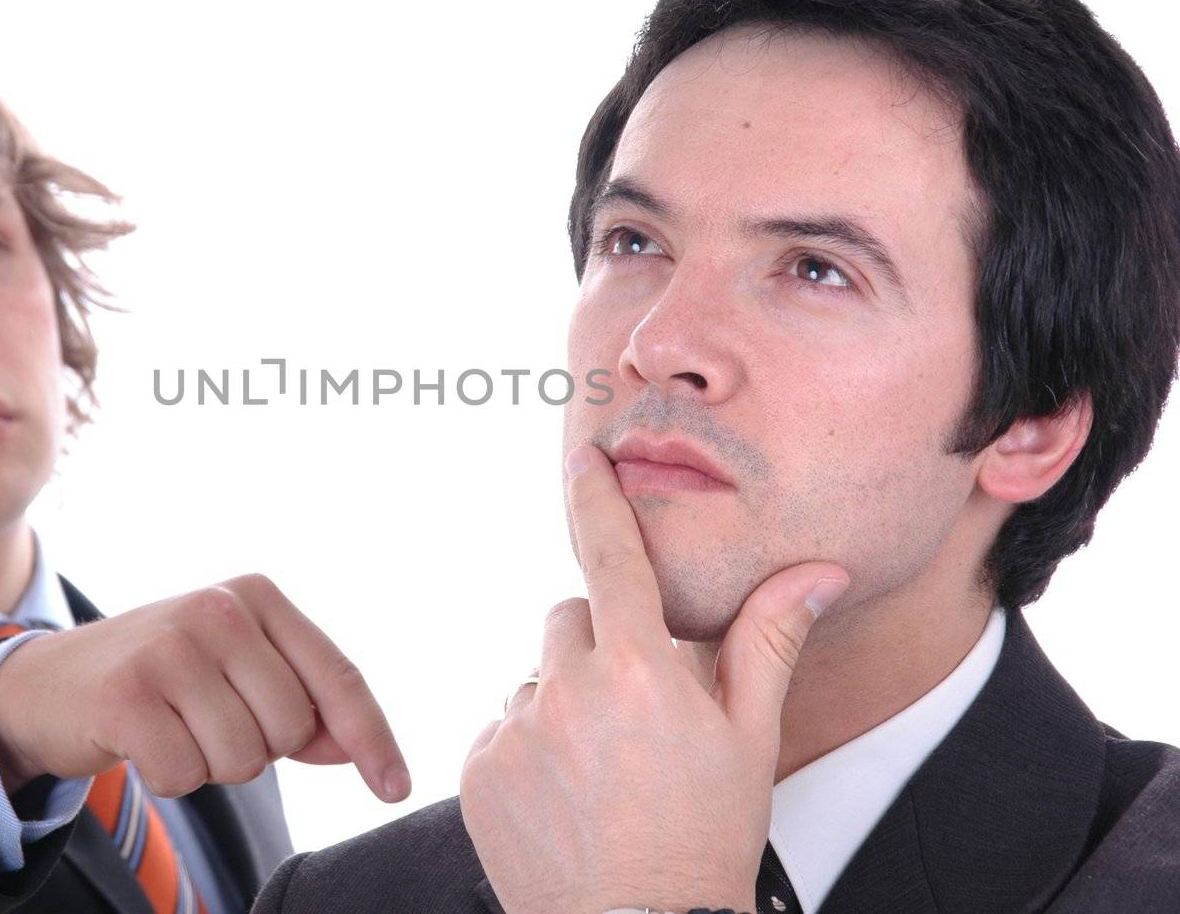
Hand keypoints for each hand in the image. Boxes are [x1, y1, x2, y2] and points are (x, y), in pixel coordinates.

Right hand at [0, 573, 409, 801]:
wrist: (48, 682)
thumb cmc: (162, 678)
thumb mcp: (237, 672)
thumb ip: (303, 704)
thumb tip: (358, 750)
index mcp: (257, 596)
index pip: (336, 676)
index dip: (372, 737)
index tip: (394, 787)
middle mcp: (218, 609)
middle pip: (291, 729)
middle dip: (259, 747)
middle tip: (207, 720)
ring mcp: (170, 648)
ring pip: (242, 758)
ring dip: (211, 763)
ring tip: (174, 727)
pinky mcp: (126, 695)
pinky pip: (187, 776)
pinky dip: (169, 777)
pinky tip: (142, 742)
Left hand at [458, 445, 847, 912]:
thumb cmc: (704, 839)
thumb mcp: (749, 739)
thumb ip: (768, 640)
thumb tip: (817, 571)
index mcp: (638, 670)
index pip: (611, 555)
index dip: (597, 499)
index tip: (584, 458)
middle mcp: (567, 689)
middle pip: (570, 619)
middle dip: (600, 645)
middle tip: (637, 713)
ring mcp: (515, 730)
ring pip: (535, 676)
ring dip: (562, 699)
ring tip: (603, 769)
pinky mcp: (479, 768)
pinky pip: (503, 727)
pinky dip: (529, 745)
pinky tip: (567, 794)